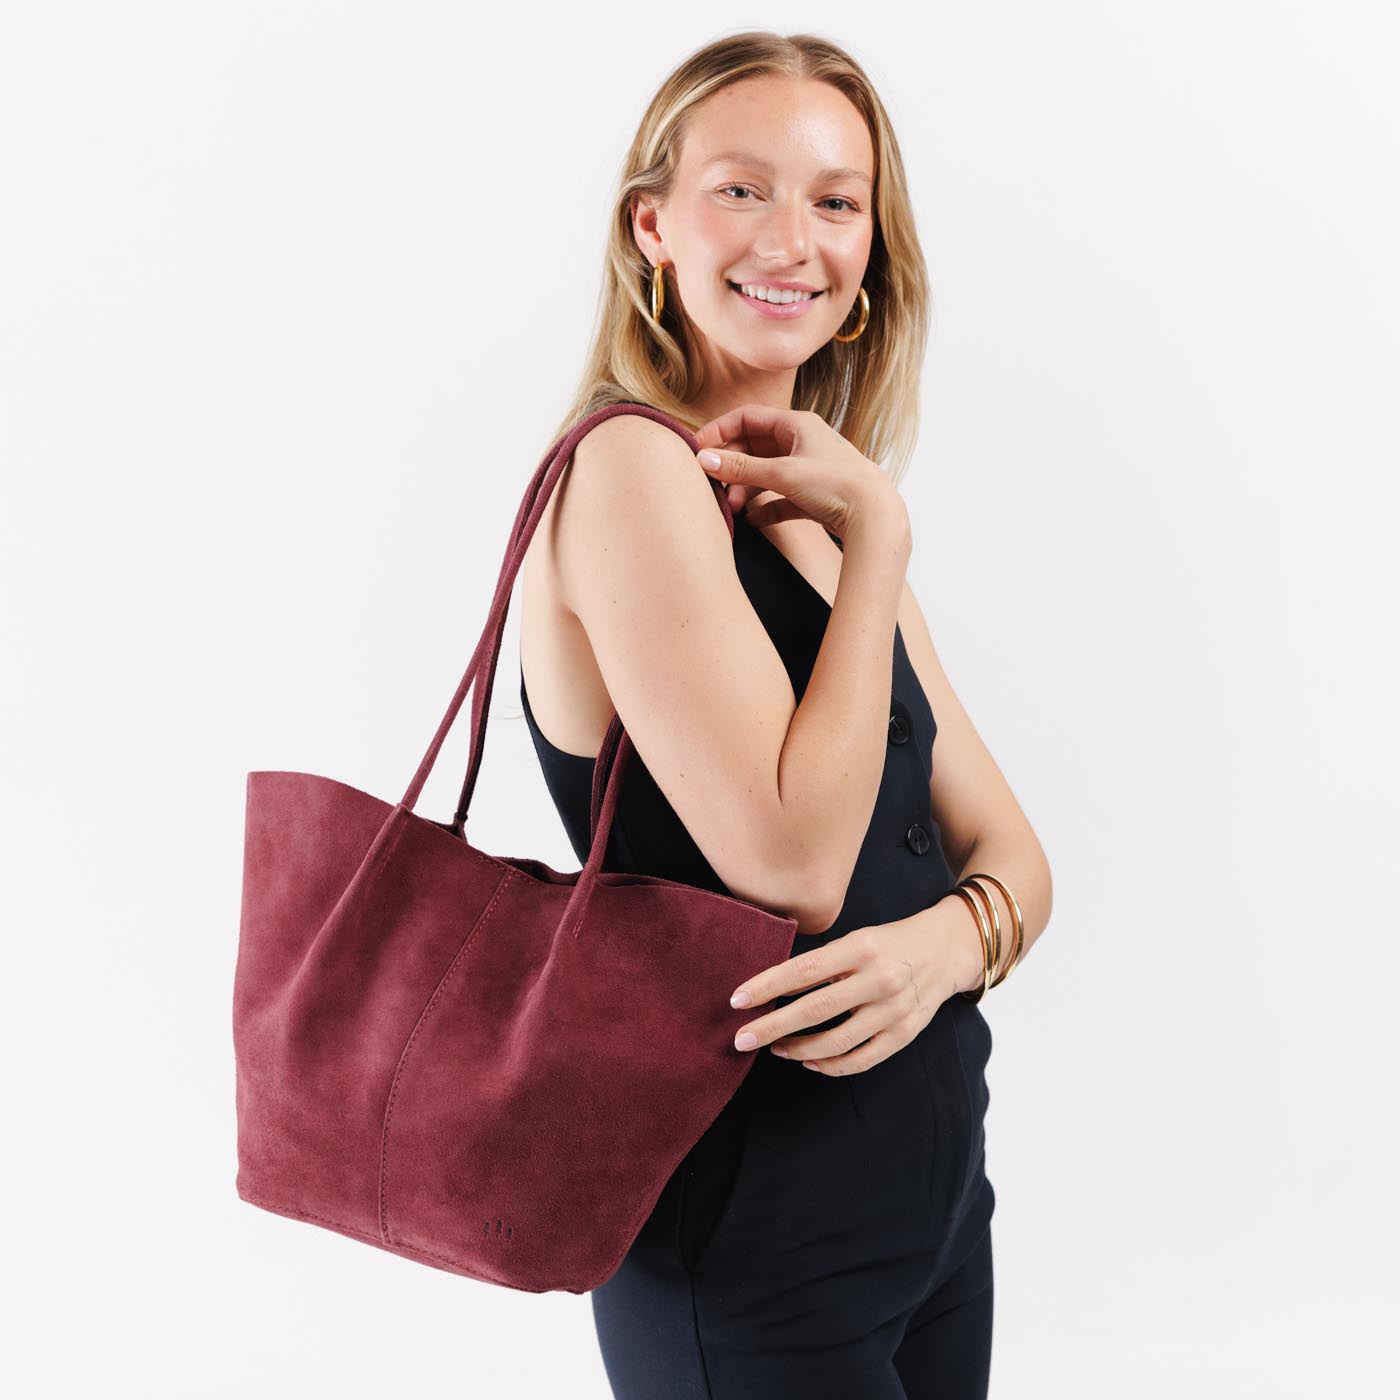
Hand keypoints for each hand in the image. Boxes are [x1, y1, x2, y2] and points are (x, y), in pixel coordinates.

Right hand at [692, 404, 905, 544]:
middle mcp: (801, 442)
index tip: (698, 451)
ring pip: (764, 474)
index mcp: (796, 424)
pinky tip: (754, 521)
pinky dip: (764, 508)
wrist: (875, 516)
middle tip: (714, 486)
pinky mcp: (812, 496)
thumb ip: (741, 468)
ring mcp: (807, 469)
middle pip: (753, 447)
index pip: (747, 418)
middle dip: (731, 466)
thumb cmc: (835, 484)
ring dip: (745, 489)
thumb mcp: (782, 473)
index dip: (719, 431)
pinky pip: (779, 498)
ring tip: (733, 508)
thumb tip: (703, 459)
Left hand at [727, 898, 985, 1074]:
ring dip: (797, 1049)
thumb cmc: (888, 942)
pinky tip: (809, 1061)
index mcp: (861, 948)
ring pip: (835, 1042)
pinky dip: (830, 1065)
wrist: (945, 950)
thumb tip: (772, 989)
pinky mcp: (904, 1034)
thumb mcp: (856, 938)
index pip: (803, 971)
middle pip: (814, 1010)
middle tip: (741, 1039)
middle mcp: (879, 979)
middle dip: (772, 1027)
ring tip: (775, 1047)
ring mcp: (894, 1010)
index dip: (767, 987)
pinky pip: (860, 1059)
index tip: (737, 1000)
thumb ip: (823, 963)